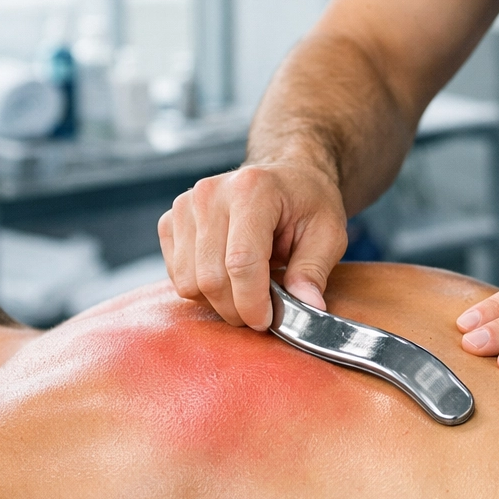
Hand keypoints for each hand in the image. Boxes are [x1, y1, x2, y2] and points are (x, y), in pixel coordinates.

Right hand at [159, 159, 348, 329]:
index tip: (267, 320)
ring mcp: (184, 206)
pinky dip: (202, 290)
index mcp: (252, 189)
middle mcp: (210, 194)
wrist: (284, 178)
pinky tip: (227, 277)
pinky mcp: (169, 222)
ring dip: (220, 302)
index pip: (240, 261)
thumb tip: (308, 307)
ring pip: (189, 283)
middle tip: (262, 312)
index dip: (253, 302)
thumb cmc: (307, 204)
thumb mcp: (328, 233)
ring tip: (247, 291)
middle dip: (238, 309)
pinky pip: (177, 277)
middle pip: (211, 278)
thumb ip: (314, 271)